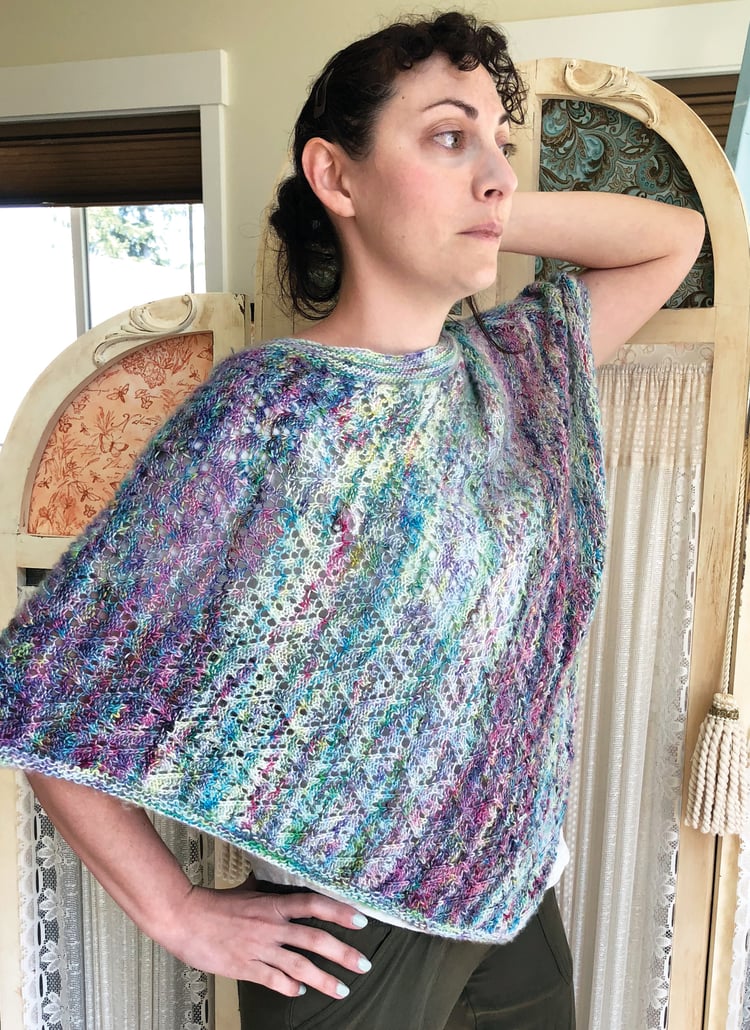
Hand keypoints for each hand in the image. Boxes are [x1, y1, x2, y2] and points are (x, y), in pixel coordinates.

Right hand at [159, 878, 371, 999]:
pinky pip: (274, 980)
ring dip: (324, 979)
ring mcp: (259, 949)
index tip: (361, 920)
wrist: (185, 917)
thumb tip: (284, 884)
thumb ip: (269, 892)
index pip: (314, 905)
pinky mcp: (245, 967)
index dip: (339, 911)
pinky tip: (300, 991)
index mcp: (273, 904)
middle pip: (315, 940)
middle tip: (363, 963)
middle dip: (343, 953)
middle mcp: (271, 926)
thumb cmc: (214, 903)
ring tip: (342, 989)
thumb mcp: (248, 891)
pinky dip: (290, 987)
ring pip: (300, 966)